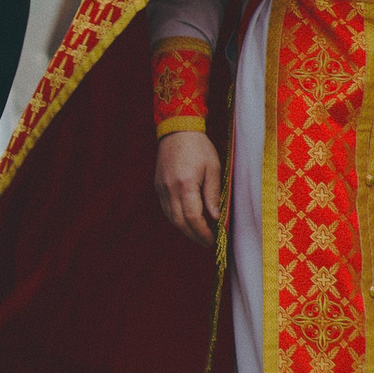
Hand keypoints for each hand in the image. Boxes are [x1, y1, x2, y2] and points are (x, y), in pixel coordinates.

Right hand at [155, 130, 224, 245]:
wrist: (177, 130)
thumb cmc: (199, 146)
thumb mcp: (213, 168)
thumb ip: (213, 194)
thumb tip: (215, 217)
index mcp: (186, 184)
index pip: (193, 217)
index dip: (202, 232)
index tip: (212, 240)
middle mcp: (170, 189)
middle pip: (179, 221)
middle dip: (193, 235)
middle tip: (207, 242)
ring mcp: (161, 188)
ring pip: (170, 217)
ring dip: (184, 229)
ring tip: (198, 234)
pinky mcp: (158, 185)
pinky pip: (166, 208)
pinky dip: (176, 218)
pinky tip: (187, 220)